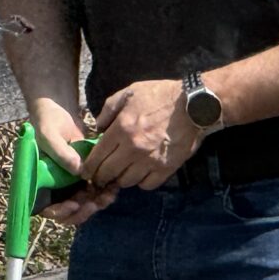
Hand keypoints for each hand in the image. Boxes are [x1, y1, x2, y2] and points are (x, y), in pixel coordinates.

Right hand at [30, 99, 116, 227]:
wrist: (60, 112)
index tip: (75, 204)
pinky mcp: (82, 178)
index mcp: (37, 182)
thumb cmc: (47, 122)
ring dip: (96, 203)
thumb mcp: (49, 135)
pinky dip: (103, 193)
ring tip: (109, 194)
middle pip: (66, 211)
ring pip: (82, 204)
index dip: (61, 212)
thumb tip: (78, 171)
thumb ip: (61, 153)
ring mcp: (67, 184)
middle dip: (83, 210)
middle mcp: (52, 187)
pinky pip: (93, 192)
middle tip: (96, 203)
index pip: (46, 208)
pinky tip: (114, 187)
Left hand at [84, 78, 201, 190]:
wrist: (193, 105)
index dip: (88, 168)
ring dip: (120, 179)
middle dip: (100, 177)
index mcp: (121, 129)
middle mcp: (133, 149)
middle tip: (99, 177)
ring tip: (120, 173)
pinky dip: (141, 182)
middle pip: (108, 173)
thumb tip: (97, 128)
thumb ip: (108, 111)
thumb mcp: (128, 94)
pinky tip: (140, 174)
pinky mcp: (166, 168)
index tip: (85, 172)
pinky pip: (148, 185)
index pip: (97, 156)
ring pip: (127, 181)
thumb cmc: (159, 96)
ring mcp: (150, 161)